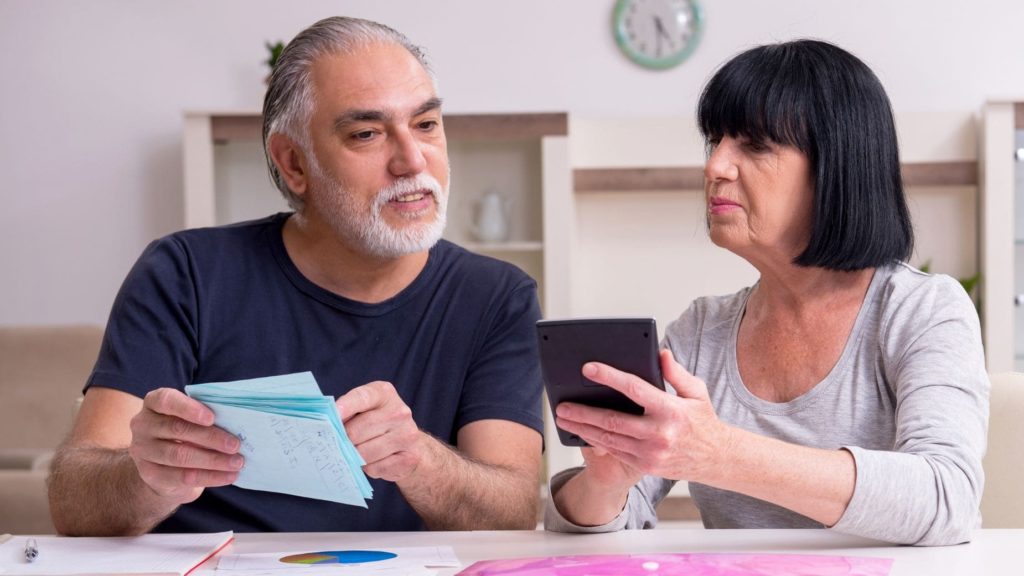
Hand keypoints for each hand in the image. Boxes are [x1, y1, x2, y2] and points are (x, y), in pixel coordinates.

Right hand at [128, 388, 242, 503]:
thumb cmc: (184, 431)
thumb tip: (236, 423)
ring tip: (237, 462)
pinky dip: (210, 477)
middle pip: (177, 429)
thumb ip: (206, 414)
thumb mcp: (190, 418)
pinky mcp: (150, 474)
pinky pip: (182, 476)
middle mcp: (143, 425)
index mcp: (154, 403)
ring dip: (213, 460)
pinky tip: (228, 476)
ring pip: (180, 456)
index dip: (189, 408)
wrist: (162, 464)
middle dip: (210, 437)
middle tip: (235, 445)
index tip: (212, 418)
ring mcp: (143, 451)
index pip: (166, 400)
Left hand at [336, 381, 425, 481]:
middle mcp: (399, 412)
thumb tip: (327, 425)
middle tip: (341, 443)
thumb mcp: (364, 409)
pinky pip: (375, 467)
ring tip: (357, 452)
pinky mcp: (408, 457)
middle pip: (358, 430)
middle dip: (345, 439)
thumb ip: (347, 412)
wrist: (410, 444)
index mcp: (384, 393)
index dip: (346, 406)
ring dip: (355, 456)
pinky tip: (373, 461)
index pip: (362, 397)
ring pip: (365, 453)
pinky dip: (368, 467)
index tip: (334, 414)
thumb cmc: (378, 423)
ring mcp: (407, 435)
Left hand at [554, 350, 734, 483]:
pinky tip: (582, 433)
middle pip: (613, 421)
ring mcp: (651, 454)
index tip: (589, 368)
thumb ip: (676, 372)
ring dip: (583, 429)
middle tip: (562, 406)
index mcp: (671, 410)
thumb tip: (660, 353)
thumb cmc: (703, 421)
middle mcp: (659, 434)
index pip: (635, 389)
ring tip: (564, 419)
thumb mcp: (696, 392)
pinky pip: (615, 452)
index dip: (610, 377)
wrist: (716, 459)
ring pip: (609, 439)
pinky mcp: (645, 466)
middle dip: (584, 413)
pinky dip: (596, 441)